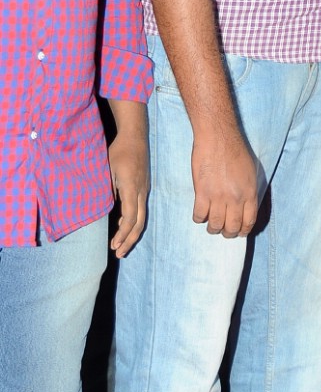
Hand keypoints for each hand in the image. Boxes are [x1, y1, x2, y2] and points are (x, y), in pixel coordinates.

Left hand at [108, 126, 149, 257]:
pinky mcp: (143, 187)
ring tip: (121, 246)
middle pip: (139, 223)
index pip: (130, 218)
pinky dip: (132, 222)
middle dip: (129, 240)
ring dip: (132, 233)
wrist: (135, 136)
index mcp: (131, 189)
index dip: (122, 234)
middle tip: (119, 254)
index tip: (113, 245)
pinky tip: (122, 226)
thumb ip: (108, 190)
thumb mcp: (108, 170)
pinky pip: (140, 209)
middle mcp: (141, 192)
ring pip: (142, 218)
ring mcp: (144, 190)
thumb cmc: (119, 151)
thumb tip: (105, 210)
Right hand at [191, 129, 259, 235]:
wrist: (218, 138)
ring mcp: (218, 196)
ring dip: (213, 228)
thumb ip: (250, 190)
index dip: (243, 231)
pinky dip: (199, 218)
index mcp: (249, 193)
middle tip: (223, 231)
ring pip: (215, 224)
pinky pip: (199, 215)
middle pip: (232, 226)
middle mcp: (235, 198)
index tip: (238, 232)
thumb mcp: (252, 171)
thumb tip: (248, 205)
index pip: (248, 221)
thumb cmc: (236, 150)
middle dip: (228, 233)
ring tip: (211, 225)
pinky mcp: (202, 192)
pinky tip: (200, 214)